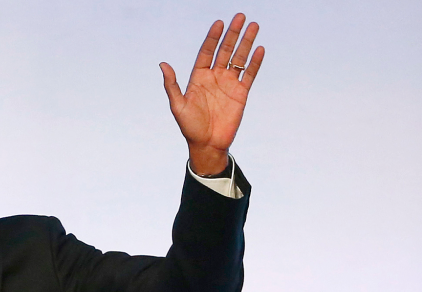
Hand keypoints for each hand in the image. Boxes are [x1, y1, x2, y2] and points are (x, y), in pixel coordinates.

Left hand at [161, 13, 264, 174]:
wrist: (207, 145)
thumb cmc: (189, 127)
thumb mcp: (177, 106)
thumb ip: (172, 85)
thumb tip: (163, 64)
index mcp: (198, 77)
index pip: (207, 52)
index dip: (213, 38)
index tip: (219, 23)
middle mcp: (214, 77)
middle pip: (225, 50)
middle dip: (233, 34)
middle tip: (240, 16)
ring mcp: (229, 84)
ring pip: (239, 58)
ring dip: (246, 42)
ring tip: (253, 26)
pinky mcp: (241, 93)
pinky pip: (249, 74)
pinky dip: (254, 62)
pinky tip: (259, 49)